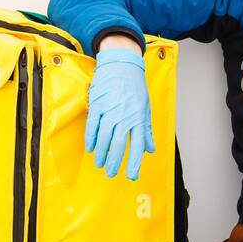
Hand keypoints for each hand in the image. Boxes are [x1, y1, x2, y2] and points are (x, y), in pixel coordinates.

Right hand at [85, 47, 155, 178]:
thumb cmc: (135, 87)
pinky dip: (91, 138)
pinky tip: (91, 148)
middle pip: (118, 145)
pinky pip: (93, 125)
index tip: (131, 176)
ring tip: (100, 164)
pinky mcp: (98, 104)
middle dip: (114, 162)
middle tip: (111, 174)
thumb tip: (150, 149)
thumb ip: (146, 130)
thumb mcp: (145, 108)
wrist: (122, 65)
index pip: (137, 145)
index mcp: (139, 118)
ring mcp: (110, 110)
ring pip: (104, 137)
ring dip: (102, 153)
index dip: (134, 162)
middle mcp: (125, 116)